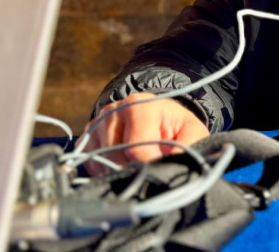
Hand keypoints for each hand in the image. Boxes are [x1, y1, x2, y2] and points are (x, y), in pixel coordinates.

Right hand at [81, 92, 209, 174]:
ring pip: (103, 164)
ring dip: (120, 172)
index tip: (160, 170)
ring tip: (138, 165)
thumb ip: (191, 143)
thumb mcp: (191, 129)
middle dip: (134, 171)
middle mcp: (112, 111)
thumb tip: (175, 161)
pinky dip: (107, 172)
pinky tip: (124, 165)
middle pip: (116, 158)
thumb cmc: (174, 125)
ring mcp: (96, 125)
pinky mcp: (87, 139)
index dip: (149, 165)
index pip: (136, 148)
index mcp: (138, 105)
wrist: (155, 116)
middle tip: (150, 170)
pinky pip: (91, 166)